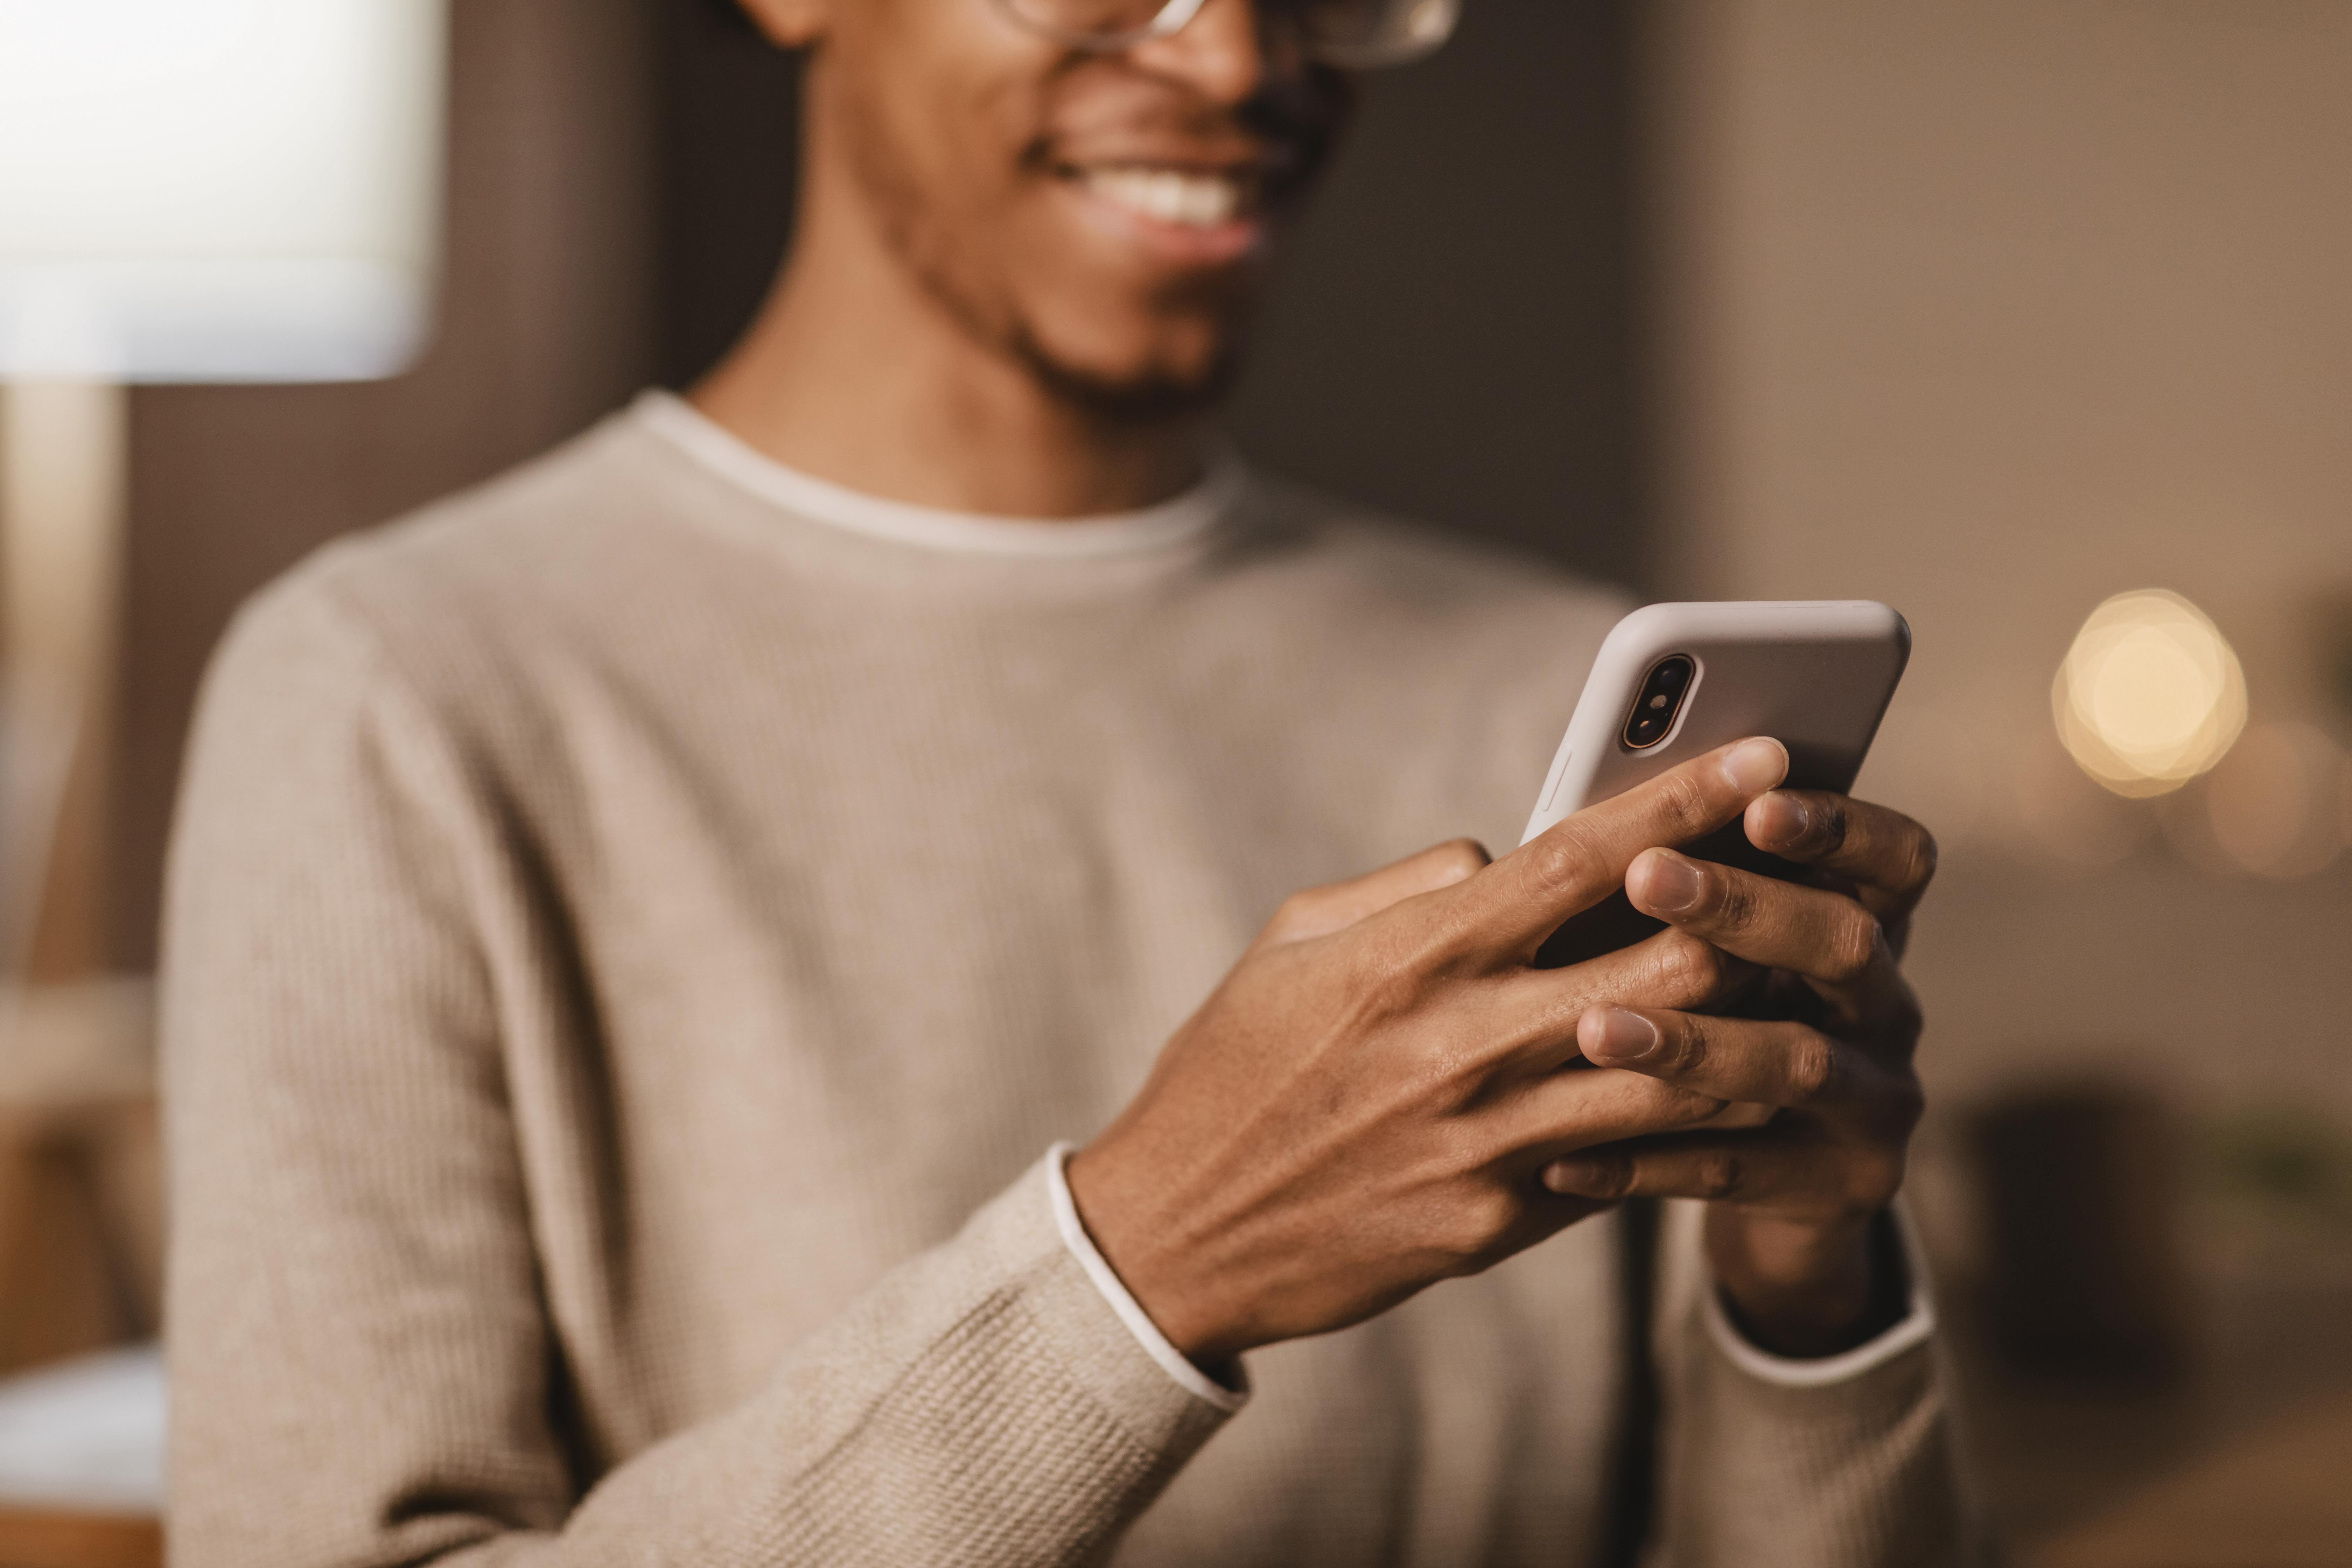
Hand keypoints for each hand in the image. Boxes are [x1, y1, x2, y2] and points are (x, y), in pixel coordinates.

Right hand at [1067, 738, 1792, 1364]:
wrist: (1177, 1234)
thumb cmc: (1232, 1068)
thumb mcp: (1292, 942)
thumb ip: (1411, 886)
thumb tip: (1506, 855)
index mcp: (1414, 954)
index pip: (1583, 857)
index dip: (1686, 800)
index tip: (1768, 756)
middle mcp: (1464, 1042)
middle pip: (1670, 960)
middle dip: (1749, 914)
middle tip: (1796, 884)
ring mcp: (1489, 1142)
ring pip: (1679, 1071)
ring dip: (1745, 1025)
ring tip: (1790, 989)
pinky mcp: (1497, 1222)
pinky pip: (1624, 1162)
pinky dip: (1678, 1121)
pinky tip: (1718, 1092)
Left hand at [1541, 787, 1936, 1355]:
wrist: (1778, 1191)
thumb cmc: (1722, 1026)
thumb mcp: (1721, 954)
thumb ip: (1684, 891)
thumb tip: (1590, 812)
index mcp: (1866, 928)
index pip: (1894, 860)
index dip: (1839, 826)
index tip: (1758, 802)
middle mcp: (1887, 1008)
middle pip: (1845, 943)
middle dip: (1747, 907)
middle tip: (1647, 876)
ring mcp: (1875, 1101)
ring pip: (1794, 1062)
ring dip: (1692, 1041)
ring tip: (1593, 1027)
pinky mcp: (1842, 1187)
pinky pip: (1736, 1170)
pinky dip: (1646, 1163)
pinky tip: (1561, 1161)